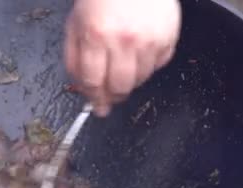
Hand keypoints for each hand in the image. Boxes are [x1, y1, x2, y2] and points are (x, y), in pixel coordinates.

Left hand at [64, 0, 180, 115]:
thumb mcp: (75, 25)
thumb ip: (75, 58)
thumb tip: (82, 88)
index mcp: (96, 37)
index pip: (94, 82)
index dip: (94, 99)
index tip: (96, 107)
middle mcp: (124, 41)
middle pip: (119, 87)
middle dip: (113, 96)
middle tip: (111, 97)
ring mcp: (149, 39)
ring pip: (141, 80)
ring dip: (130, 81)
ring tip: (123, 68)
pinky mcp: (168, 36)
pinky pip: (159, 65)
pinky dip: (149, 66)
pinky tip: (140, 53)